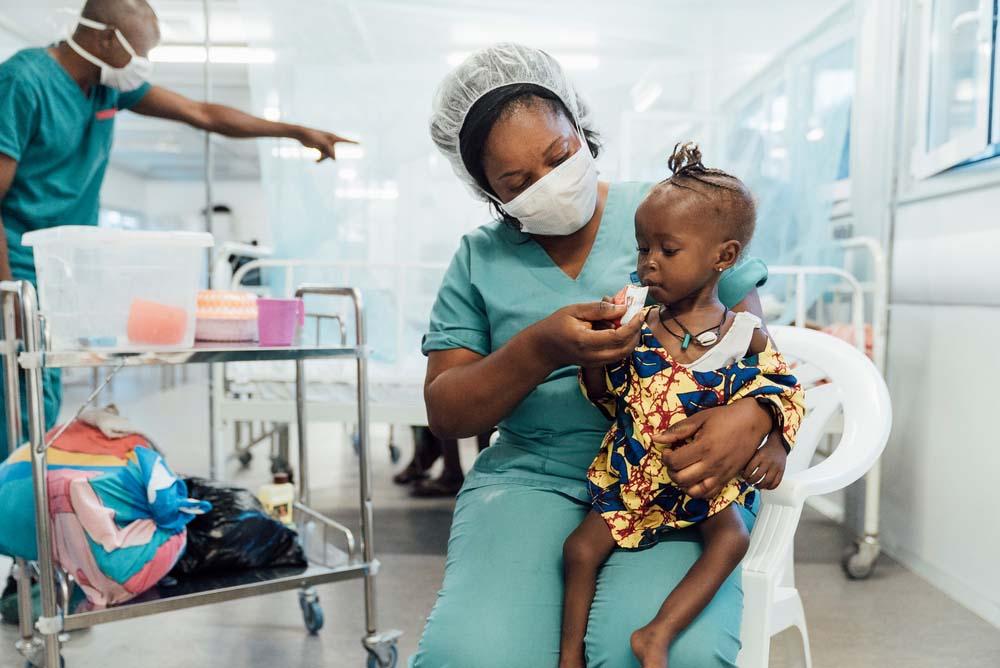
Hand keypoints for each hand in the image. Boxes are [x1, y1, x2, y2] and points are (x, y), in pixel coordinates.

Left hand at [295, 127, 357, 160]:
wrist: (301, 134)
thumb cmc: (312, 136)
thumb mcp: (322, 144)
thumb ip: (330, 151)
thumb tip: (335, 159)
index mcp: (332, 137)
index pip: (345, 141)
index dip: (352, 143)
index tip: (360, 143)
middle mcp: (330, 141)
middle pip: (333, 152)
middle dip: (327, 155)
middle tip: (319, 148)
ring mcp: (325, 145)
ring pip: (328, 156)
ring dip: (322, 158)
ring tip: (316, 160)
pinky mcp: (320, 148)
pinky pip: (323, 156)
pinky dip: (319, 159)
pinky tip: (315, 161)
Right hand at [531, 301, 642, 368]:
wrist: (545, 348)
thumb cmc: (557, 325)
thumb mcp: (575, 310)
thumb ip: (599, 309)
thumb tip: (622, 308)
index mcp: (584, 340)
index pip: (617, 336)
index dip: (632, 325)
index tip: (639, 313)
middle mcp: (591, 355)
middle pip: (624, 348)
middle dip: (636, 333)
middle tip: (637, 317)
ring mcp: (594, 363)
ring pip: (623, 354)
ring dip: (632, 339)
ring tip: (631, 323)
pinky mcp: (596, 365)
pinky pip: (616, 356)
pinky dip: (624, 344)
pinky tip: (621, 331)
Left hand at [654, 398, 771, 498]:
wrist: (752, 422)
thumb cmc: (726, 417)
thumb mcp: (699, 418)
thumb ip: (677, 430)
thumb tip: (656, 439)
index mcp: (704, 447)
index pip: (675, 462)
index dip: (665, 457)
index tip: (667, 450)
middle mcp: (712, 464)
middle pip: (681, 479)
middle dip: (671, 471)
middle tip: (673, 461)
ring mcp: (721, 474)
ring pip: (694, 491)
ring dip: (683, 483)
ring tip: (683, 471)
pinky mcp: (728, 478)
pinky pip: (709, 494)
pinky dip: (698, 491)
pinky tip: (694, 479)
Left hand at [741, 431, 786, 489]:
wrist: (779, 444)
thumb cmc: (764, 450)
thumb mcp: (755, 452)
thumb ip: (749, 460)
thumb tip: (740, 472)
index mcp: (760, 456)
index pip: (750, 469)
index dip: (745, 475)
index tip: (743, 476)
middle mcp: (768, 462)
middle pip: (757, 476)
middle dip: (751, 481)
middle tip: (748, 482)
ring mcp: (776, 467)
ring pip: (767, 481)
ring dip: (760, 486)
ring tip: (756, 486)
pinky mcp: (782, 471)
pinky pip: (776, 482)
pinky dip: (770, 487)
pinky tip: (765, 487)